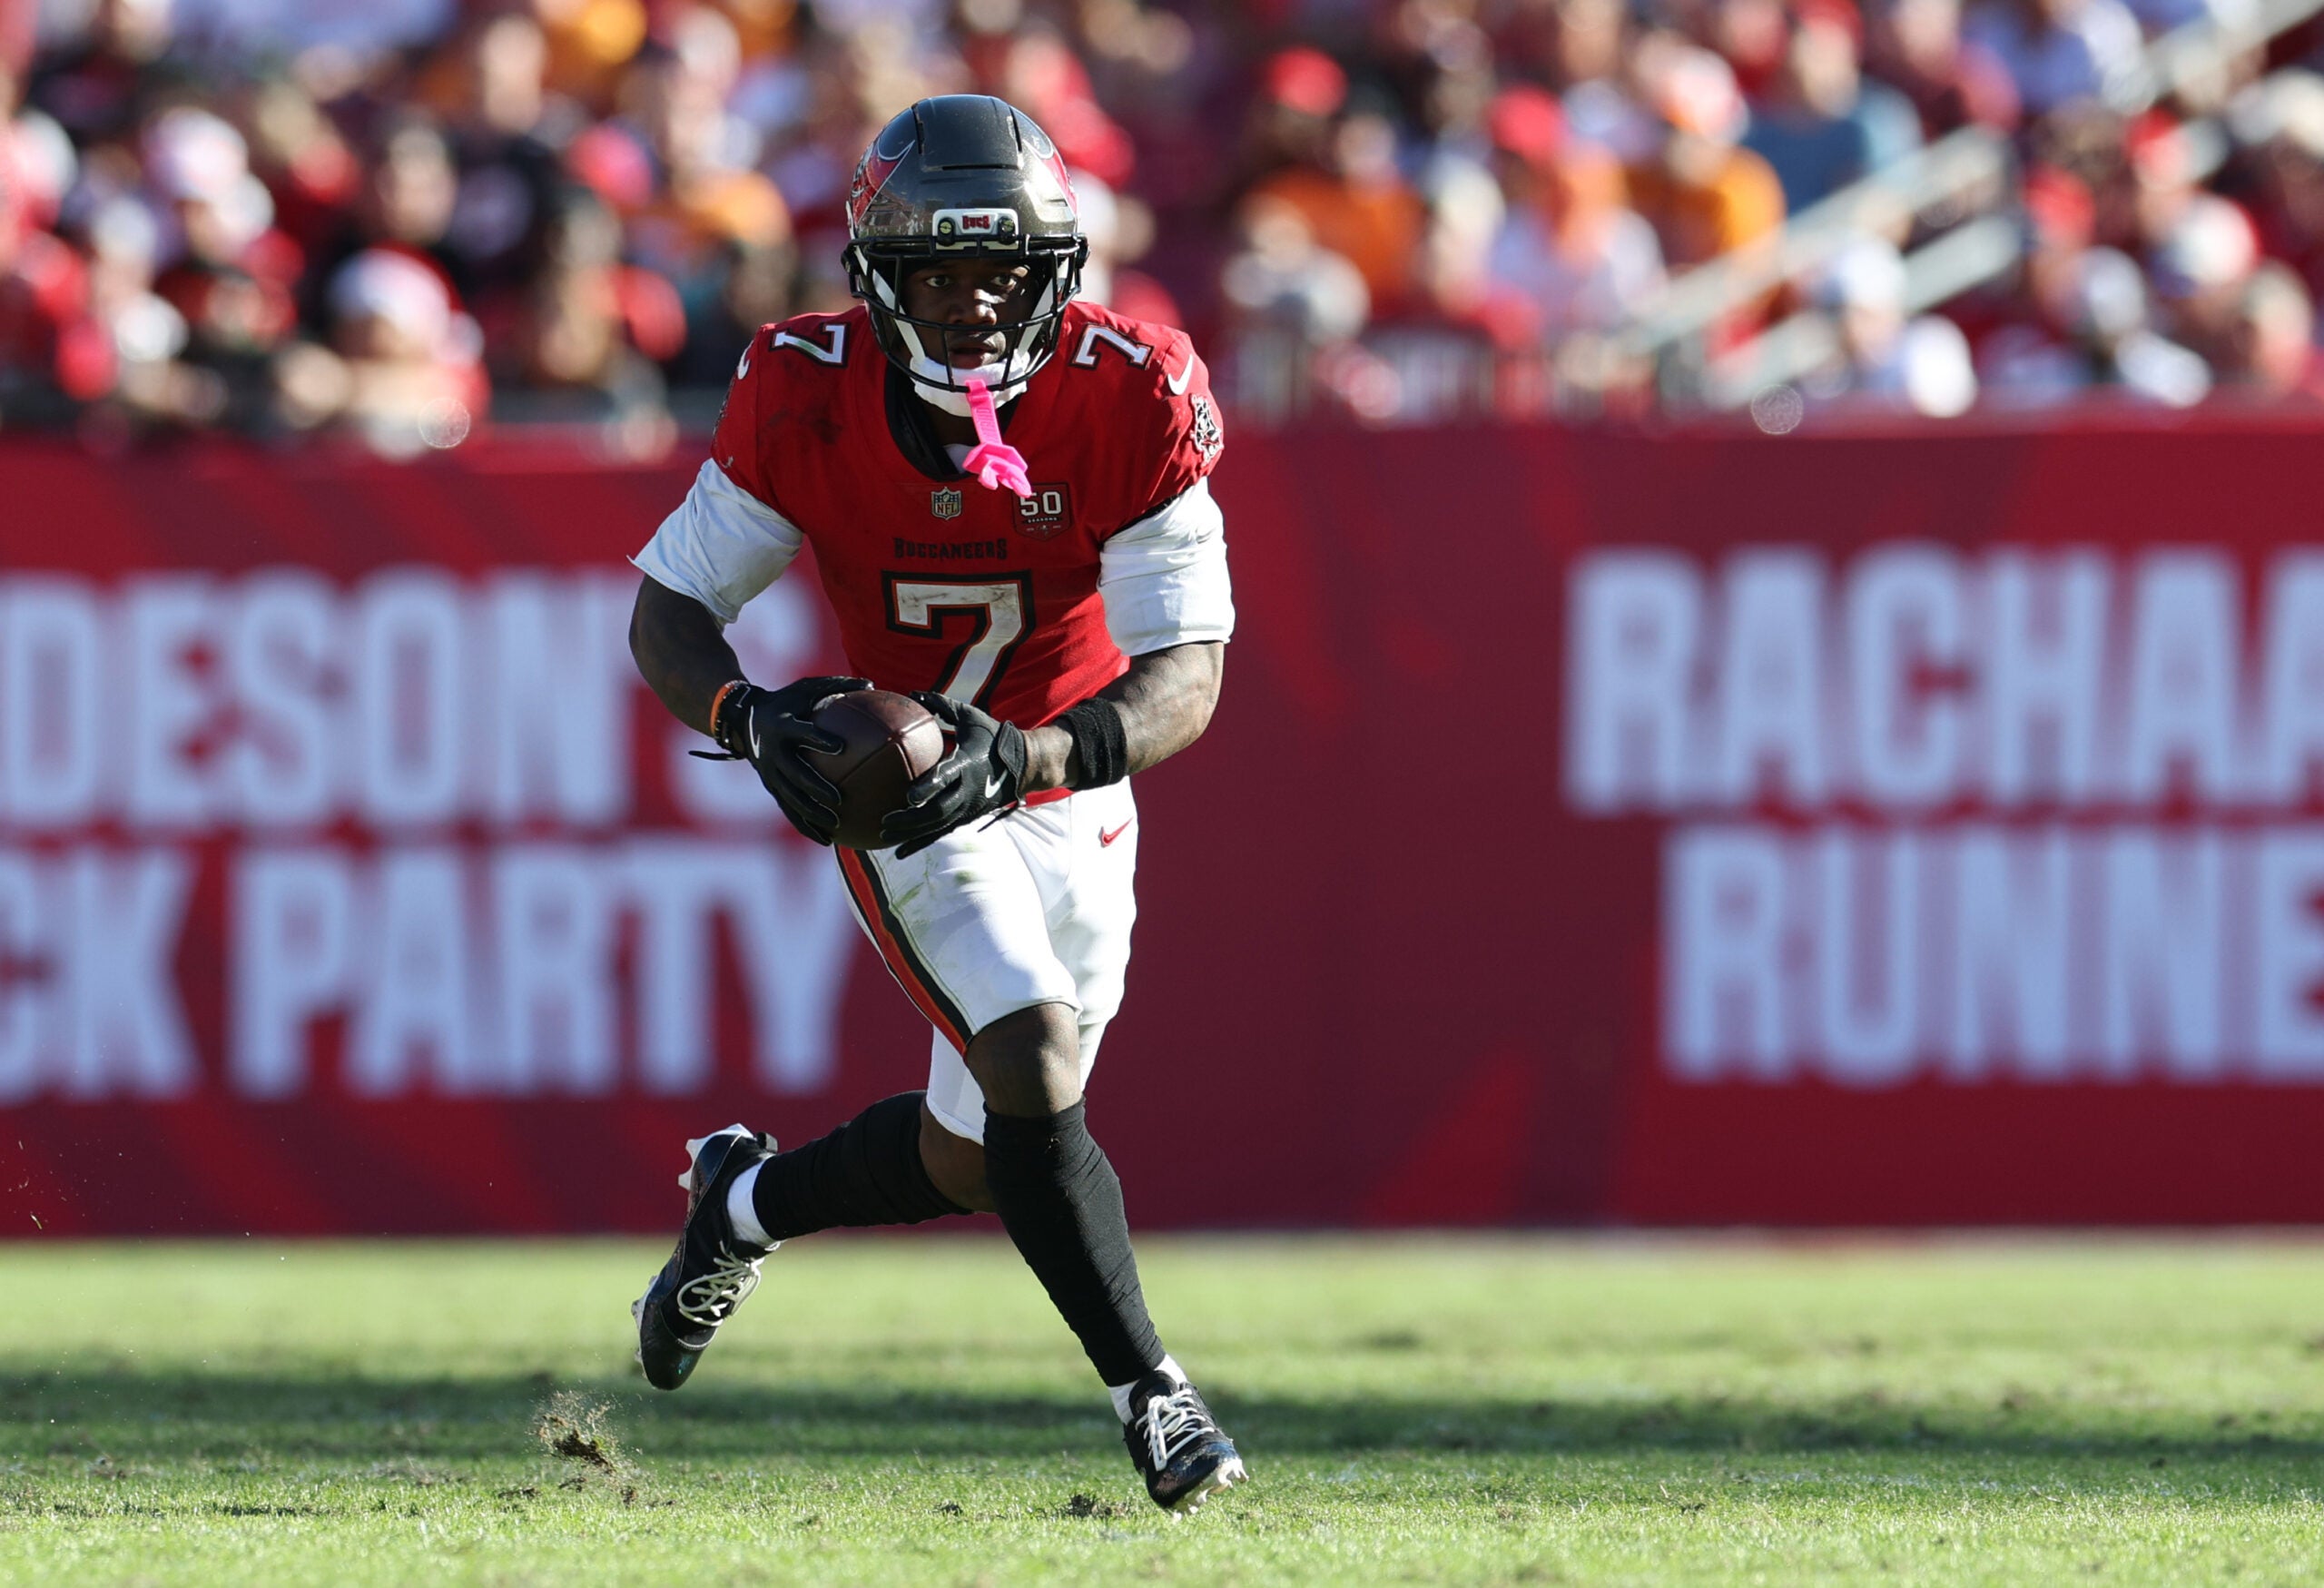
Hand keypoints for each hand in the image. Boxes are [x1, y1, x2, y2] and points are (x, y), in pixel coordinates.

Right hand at [724, 675, 870, 843]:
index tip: (841, 747)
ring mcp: (769, 773)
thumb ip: (836, 686)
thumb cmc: (787, 701)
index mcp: (782, 725)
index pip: (801, 733)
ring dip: (812, 813)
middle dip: (816, 788)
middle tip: (839, 799)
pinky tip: (828, 840)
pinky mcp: (771, 787)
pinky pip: (789, 810)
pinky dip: (806, 826)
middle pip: (795, 774)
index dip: (819, 739)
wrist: (743, 719)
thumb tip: (872, 685)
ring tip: (836, 825)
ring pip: (791, 798)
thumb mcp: (806, 688)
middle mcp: (773, 752)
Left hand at [881, 693, 1027, 857]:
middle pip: (939, 811)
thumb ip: (943, 706)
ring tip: (883, 836)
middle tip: (885, 819)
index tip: (910, 796)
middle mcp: (968, 791)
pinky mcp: (966, 818)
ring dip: (910, 833)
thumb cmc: (993, 736)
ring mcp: (968, 808)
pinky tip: (898, 853)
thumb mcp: (971, 717)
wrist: (1024, 765)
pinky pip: (940, 833)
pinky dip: (918, 843)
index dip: (930, 786)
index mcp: (968, 764)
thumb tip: (913, 693)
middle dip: (912, 819)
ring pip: (937, 826)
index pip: (947, 777)